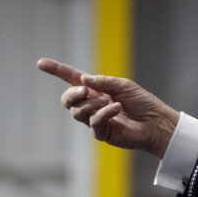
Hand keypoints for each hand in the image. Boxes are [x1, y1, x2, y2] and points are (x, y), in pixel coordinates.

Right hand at [38, 58, 179, 158]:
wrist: (156, 122)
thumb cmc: (143, 103)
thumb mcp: (124, 85)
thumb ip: (103, 82)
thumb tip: (83, 79)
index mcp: (96, 90)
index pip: (72, 80)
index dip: (57, 71)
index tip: (41, 63)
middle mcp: (92, 105)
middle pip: (68, 100)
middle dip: (72, 94)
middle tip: (85, 91)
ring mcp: (95, 120)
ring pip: (77, 112)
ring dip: (92, 104)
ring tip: (110, 102)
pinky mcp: (102, 133)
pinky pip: (93, 122)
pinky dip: (104, 113)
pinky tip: (116, 109)